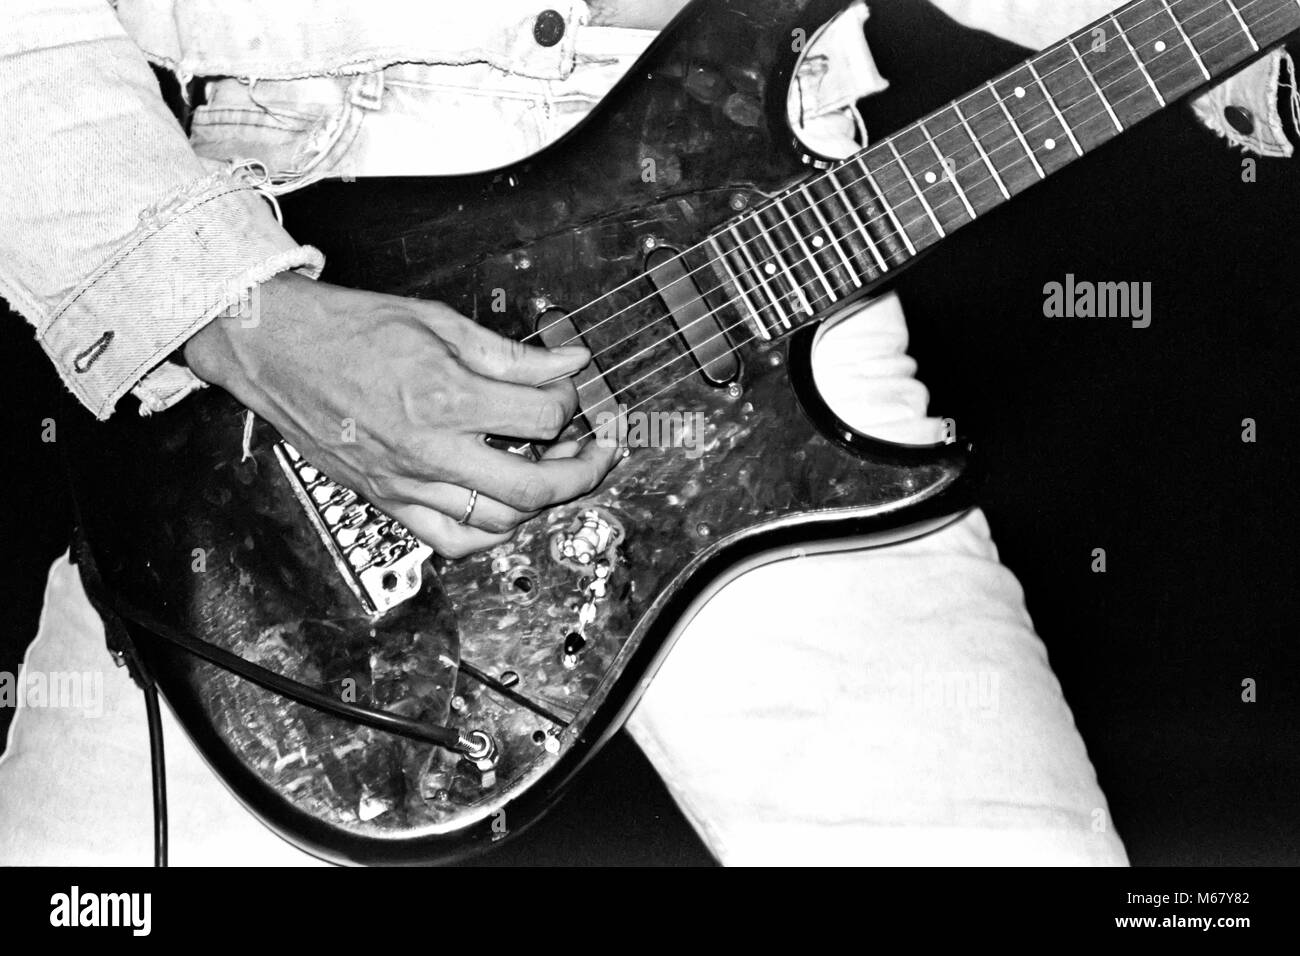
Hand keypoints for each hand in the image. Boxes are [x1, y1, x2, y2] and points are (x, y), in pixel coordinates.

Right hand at [183, 272, 618, 556]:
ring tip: (551, 471)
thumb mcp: (440, 321)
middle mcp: (429, 448)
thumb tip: (569, 362)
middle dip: (582, 471)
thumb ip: (512, 354)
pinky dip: (491, 533)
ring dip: (540, 501)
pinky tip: (505, 508)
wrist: (277, 350)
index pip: (544, 418)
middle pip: (534, 486)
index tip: (572, 391)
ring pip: (499, 521)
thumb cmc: (350, 329)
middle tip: (597, 450)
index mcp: (446, 395)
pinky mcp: (388, 499)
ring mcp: (406, 482)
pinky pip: (453, 541)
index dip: (572, 403)